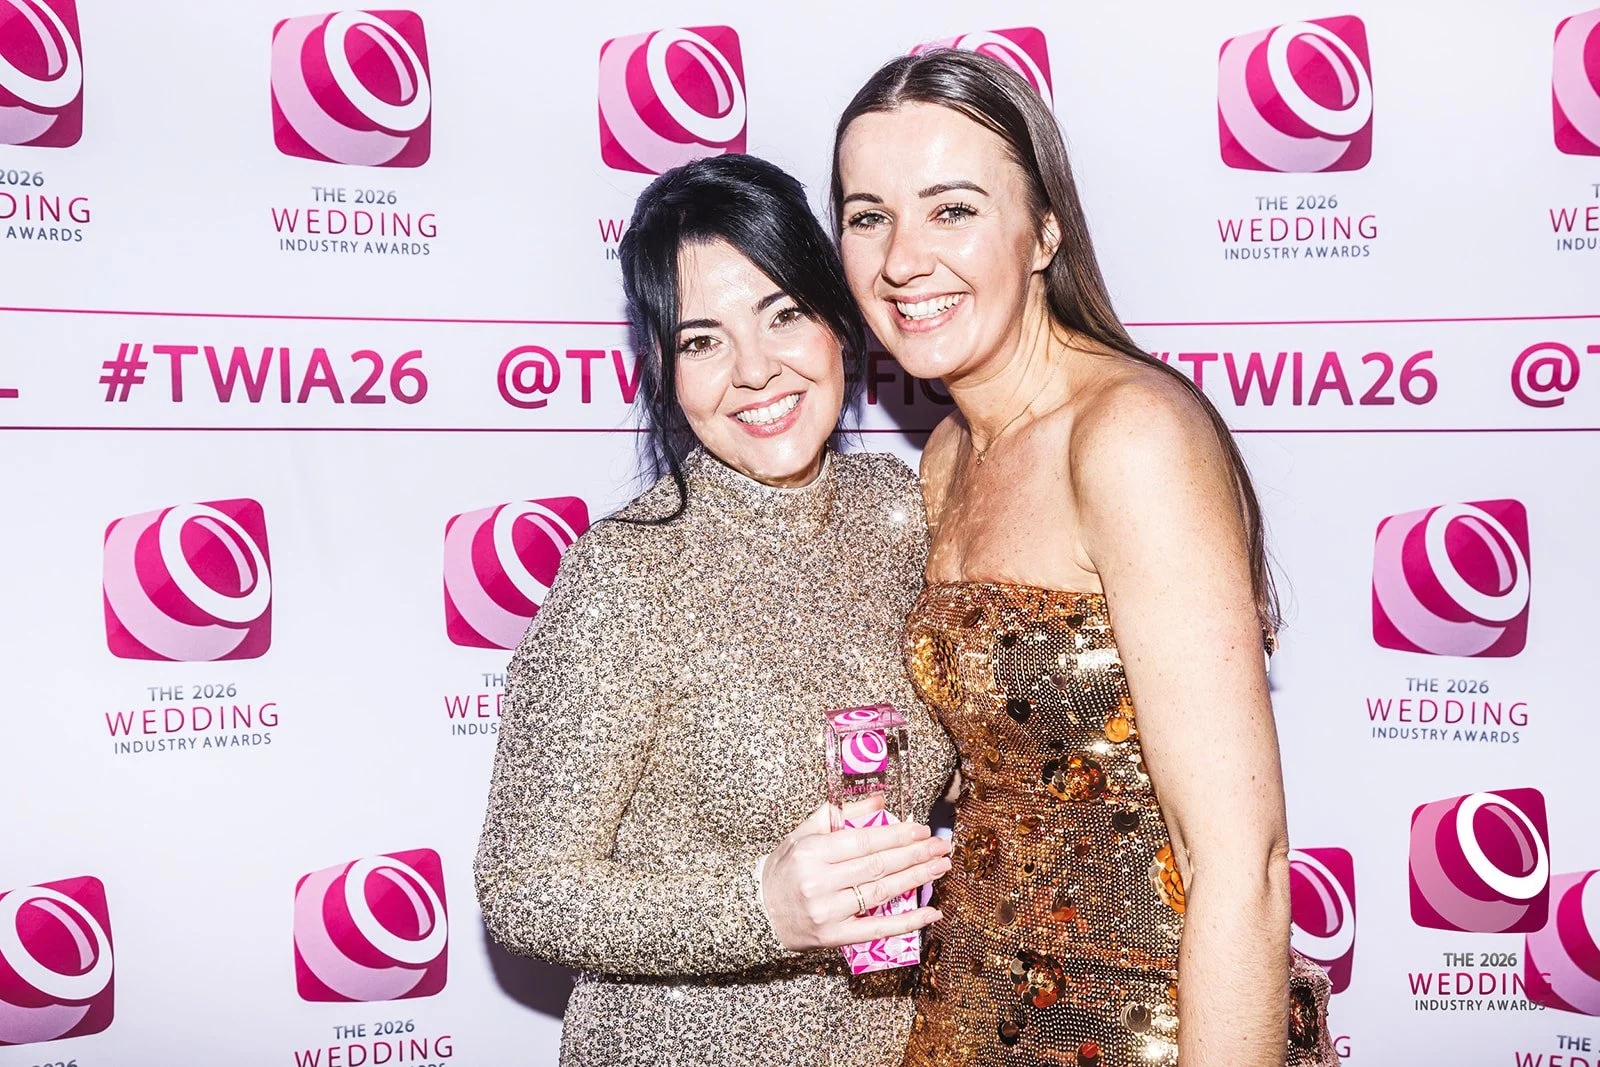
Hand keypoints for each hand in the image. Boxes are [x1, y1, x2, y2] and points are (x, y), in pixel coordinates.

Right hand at [760, 797, 950, 951]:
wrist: (758, 912)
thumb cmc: (784, 869)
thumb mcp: (803, 834)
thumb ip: (841, 814)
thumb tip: (879, 801)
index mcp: (812, 852)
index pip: (863, 841)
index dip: (896, 835)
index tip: (921, 829)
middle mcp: (819, 882)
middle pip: (877, 866)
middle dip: (915, 854)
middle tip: (941, 846)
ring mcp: (828, 912)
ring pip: (881, 893)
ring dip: (916, 879)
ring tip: (940, 867)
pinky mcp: (834, 936)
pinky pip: (877, 928)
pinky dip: (907, 922)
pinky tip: (930, 912)